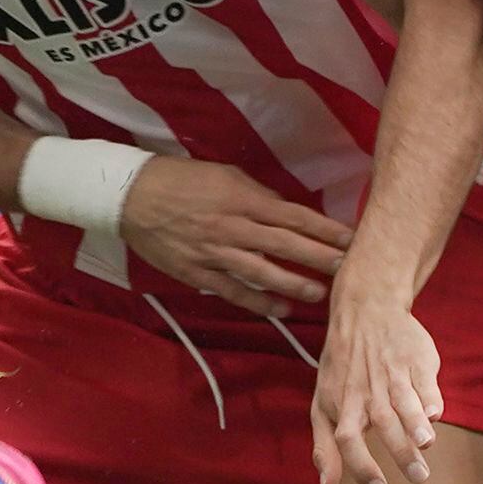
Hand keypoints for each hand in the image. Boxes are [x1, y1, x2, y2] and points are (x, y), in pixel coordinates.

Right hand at [117, 157, 351, 318]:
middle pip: (286, 245)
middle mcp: (234, 227)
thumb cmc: (181, 179)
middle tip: (349, 269)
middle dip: (320, 258)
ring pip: (264, 272)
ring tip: (321, 293)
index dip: (324, 230)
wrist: (132, 196)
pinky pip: (234, 290)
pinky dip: (258, 301)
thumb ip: (258, 195)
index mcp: (243, 199)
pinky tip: (281, 308)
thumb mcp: (225, 175)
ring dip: (295, 284)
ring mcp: (216, 253)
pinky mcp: (199, 273)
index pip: (294, 217)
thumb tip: (285, 210)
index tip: (350, 239)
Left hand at [312, 284, 440, 483]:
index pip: (348, 439)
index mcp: (342, 404)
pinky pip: (423, 380)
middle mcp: (367, 391)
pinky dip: (430, 396)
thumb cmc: (343, 369)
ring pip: (403, 401)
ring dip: (415, 423)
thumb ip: (325, 448)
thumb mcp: (322, 405)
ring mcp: (392, 373)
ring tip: (427, 445)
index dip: (361, 465)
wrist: (364, 311)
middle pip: (382, 423)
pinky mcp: (415, 359)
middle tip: (420, 478)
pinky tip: (437, 414)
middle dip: (400, 452)